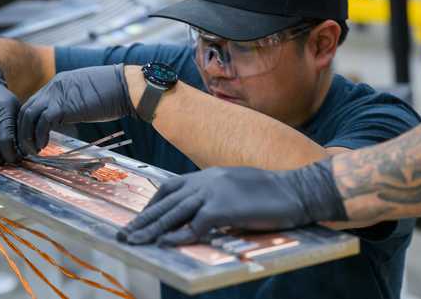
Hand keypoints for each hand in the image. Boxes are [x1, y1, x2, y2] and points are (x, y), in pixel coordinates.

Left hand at [17, 64, 134, 155]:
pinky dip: (39, 136)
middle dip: (23, 129)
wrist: (125, 87)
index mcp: (59, 82)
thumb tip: (68, 114)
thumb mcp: (86, 93)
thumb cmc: (113, 91)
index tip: (32, 135)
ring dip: (27, 135)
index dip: (30, 120)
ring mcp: (56, 95)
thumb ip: (72, 101)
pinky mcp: (62, 107)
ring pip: (28, 115)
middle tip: (27, 145)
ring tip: (33, 149)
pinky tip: (43, 146)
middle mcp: (53, 87)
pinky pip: (42, 123)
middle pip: (26, 108)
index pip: (35, 101)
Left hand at [118, 160, 346, 245]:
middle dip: (144, 219)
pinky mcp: (224, 209)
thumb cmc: (269, 191)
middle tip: (125, 233)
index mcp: (207, 175)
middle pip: (166, 202)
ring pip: (174, 213)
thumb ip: (215, 195)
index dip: (153, 204)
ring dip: (152, 228)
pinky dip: (178, 235)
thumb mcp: (235, 187)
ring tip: (135, 241)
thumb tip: (201, 212)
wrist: (295, 190)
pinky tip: (165, 244)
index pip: (170, 187)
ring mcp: (214, 193)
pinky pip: (195, 225)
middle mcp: (206, 181)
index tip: (141, 217)